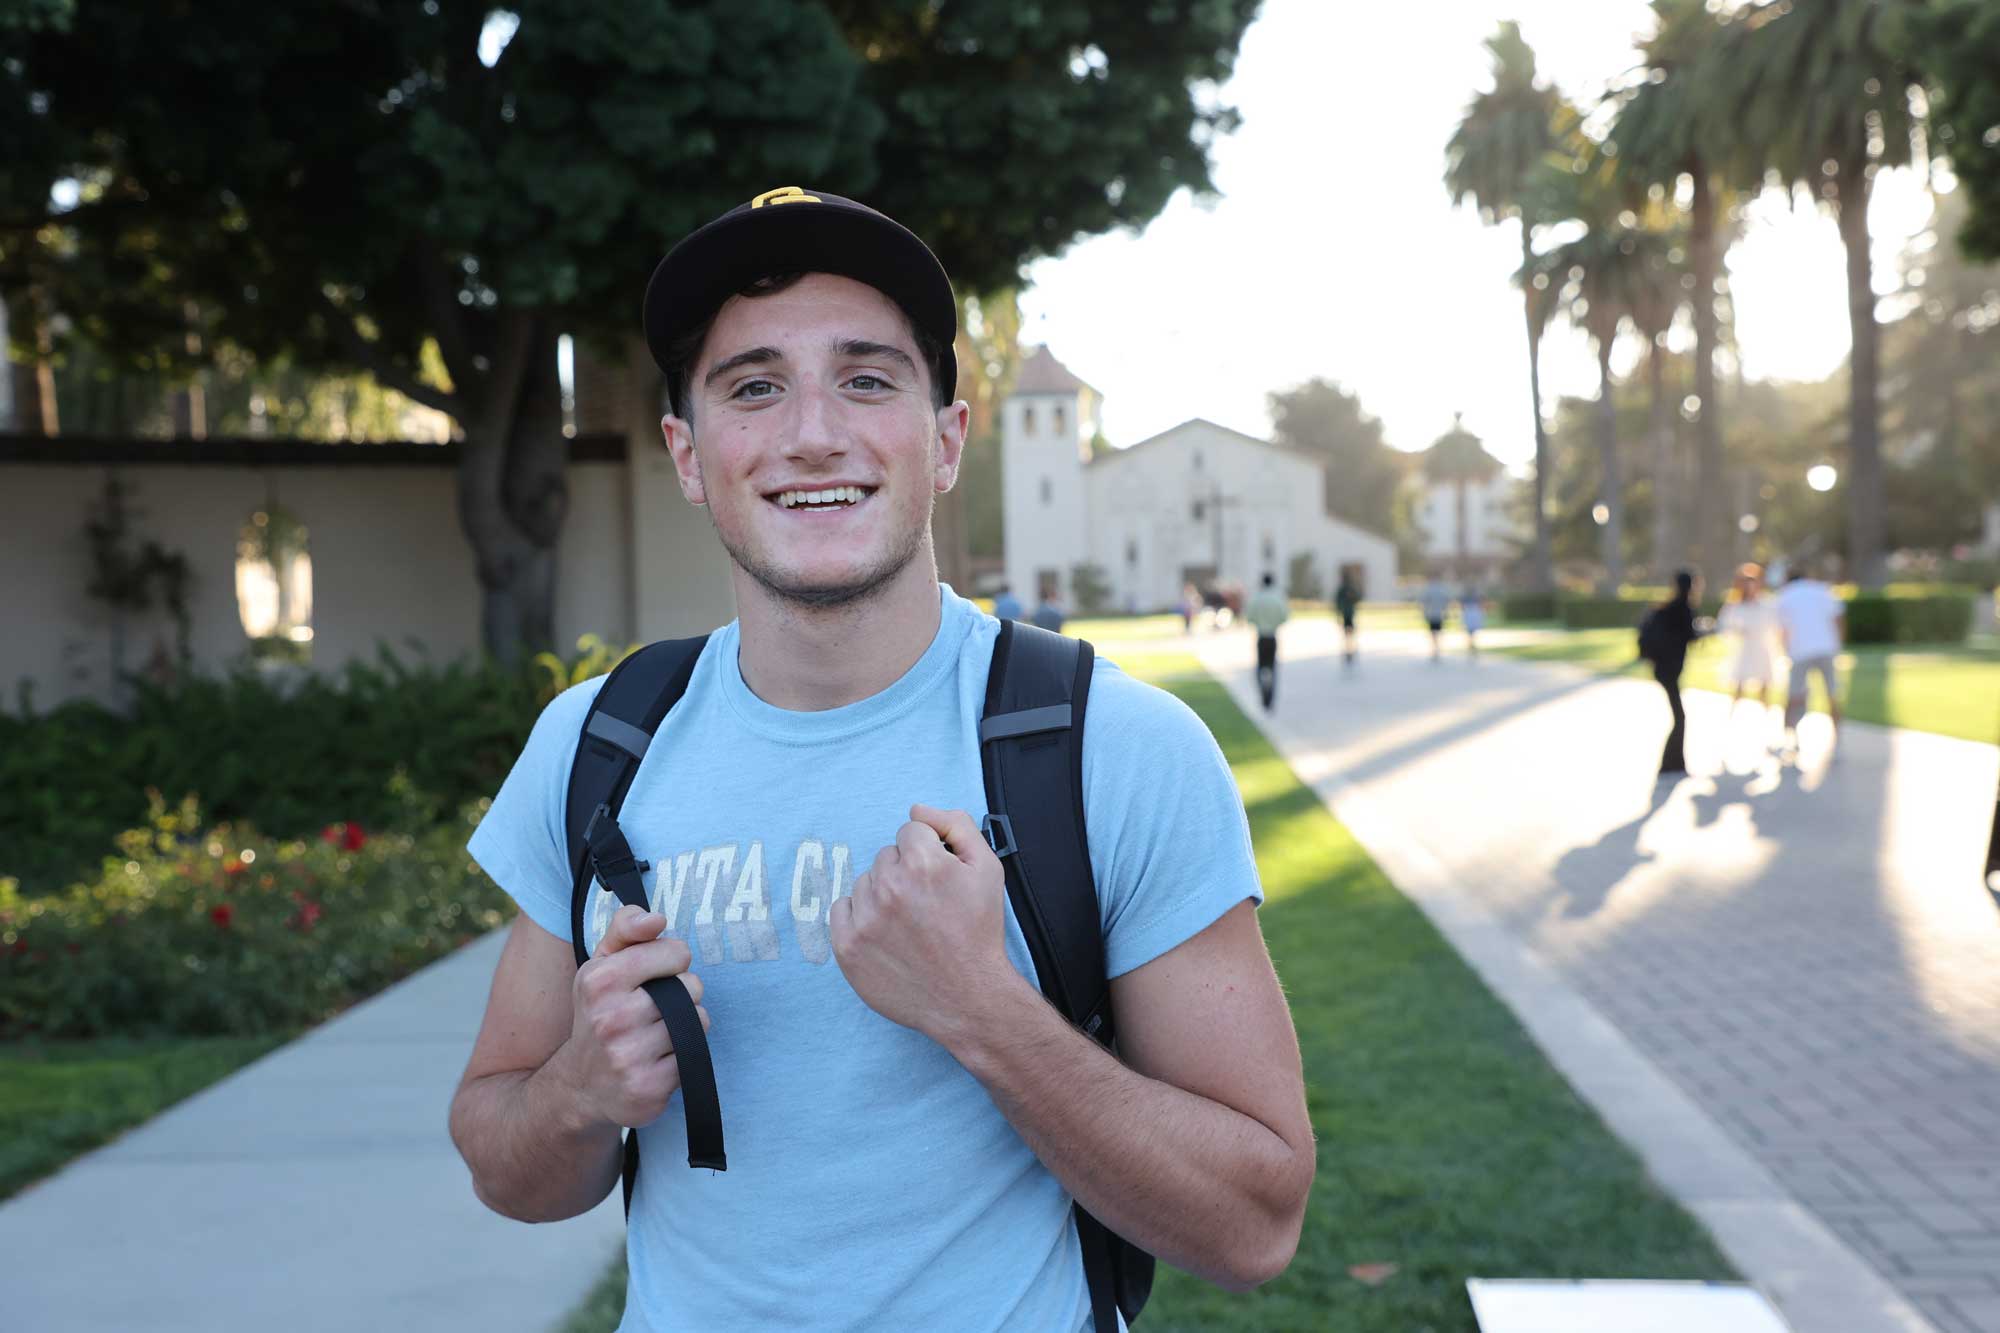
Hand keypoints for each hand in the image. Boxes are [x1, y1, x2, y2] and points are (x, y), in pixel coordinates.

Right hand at [563, 905, 708, 1129]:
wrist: (579, 1085)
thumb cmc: (599, 1013)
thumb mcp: (601, 964)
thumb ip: (626, 928)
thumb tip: (656, 918)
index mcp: (600, 981)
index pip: (676, 953)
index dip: (671, 961)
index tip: (653, 975)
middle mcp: (612, 1018)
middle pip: (692, 986)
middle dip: (681, 994)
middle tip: (652, 1009)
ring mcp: (630, 1056)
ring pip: (699, 1020)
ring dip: (686, 1025)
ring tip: (656, 1033)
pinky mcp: (649, 1088)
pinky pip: (696, 1055)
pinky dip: (683, 1055)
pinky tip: (657, 1059)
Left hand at [831, 804, 1018, 1043]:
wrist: (969, 997)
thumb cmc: (979, 933)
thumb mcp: (987, 869)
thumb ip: (956, 825)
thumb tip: (917, 809)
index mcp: (923, 862)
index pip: (911, 832)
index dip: (929, 854)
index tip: (938, 881)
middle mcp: (889, 886)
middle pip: (887, 857)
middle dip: (905, 874)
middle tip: (927, 907)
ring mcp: (864, 918)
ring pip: (865, 883)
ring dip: (882, 896)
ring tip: (909, 925)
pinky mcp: (847, 946)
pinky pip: (841, 910)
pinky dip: (859, 918)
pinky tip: (885, 935)